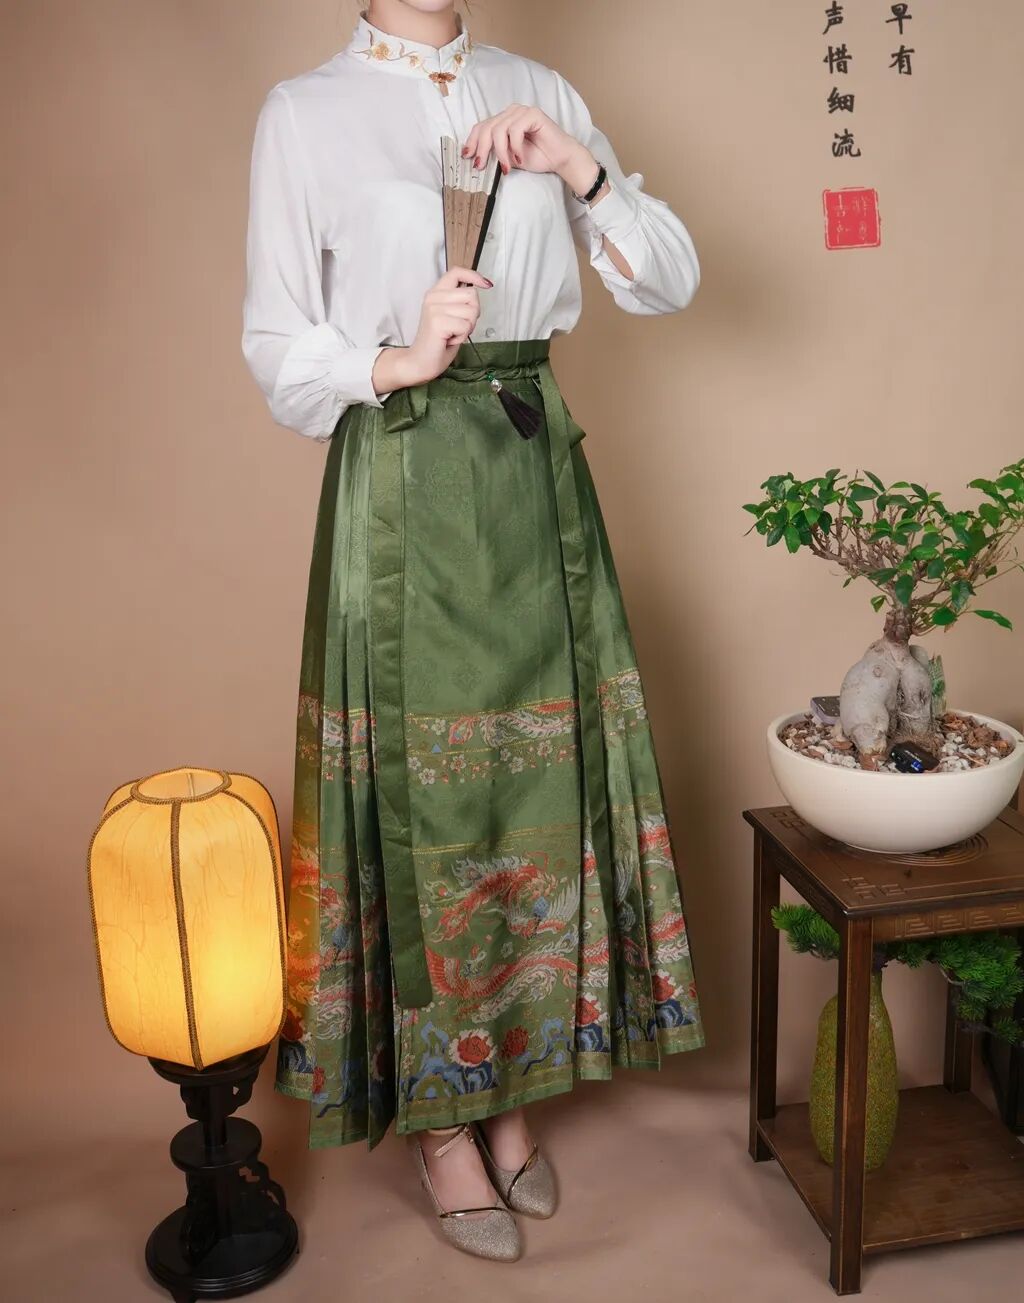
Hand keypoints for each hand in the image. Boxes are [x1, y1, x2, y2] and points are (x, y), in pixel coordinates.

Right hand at [372, 266, 491, 391]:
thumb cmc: (437, 343)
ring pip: (471, 311)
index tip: (486, 284)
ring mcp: (434, 308)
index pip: (457, 272)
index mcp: (436, 293)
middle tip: (459, 326)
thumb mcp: (451, 316)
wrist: (420, 363)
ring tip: (452, 333)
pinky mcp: (438, 321)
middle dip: (473, 313)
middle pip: (472, 294)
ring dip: (467, 327)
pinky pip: (466, 326)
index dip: (474, 276)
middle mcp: (434, 297)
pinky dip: (462, 337)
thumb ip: (460, 302)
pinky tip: (449, 340)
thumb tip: (478, 290)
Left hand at [462, 105, 599, 195]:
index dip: (472, 141)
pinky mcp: (533, 114)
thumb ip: (495, 152)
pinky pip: (515, 130)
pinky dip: (515, 147)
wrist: (560, 159)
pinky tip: (520, 158)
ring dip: (501, 152)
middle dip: (482, 149)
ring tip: (506, 167)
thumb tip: (475, 157)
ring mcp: (522, 111)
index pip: (482, 126)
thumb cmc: (537, 157)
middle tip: (481, 166)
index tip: (467, 157)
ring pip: (500, 129)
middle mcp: (511, 113)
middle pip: (487, 127)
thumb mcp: (509, 157)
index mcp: (504, 120)